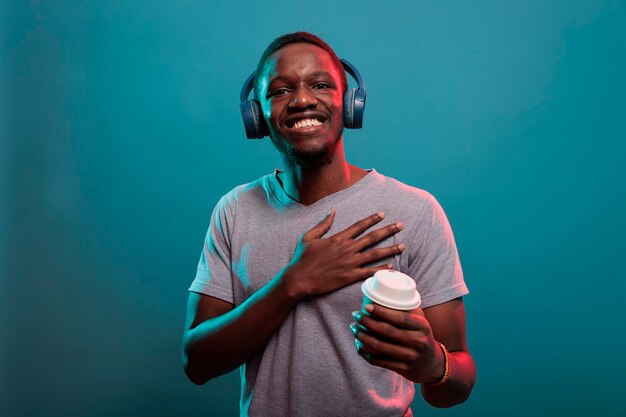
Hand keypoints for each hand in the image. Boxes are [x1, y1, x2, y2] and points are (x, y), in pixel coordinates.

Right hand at [283, 209, 405, 297]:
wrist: (300, 279)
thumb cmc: (302, 259)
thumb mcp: (309, 237)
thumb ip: (323, 224)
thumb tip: (333, 211)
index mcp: (338, 238)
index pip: (359, 226)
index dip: (372, 219)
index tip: (383, 214)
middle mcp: (347, 249)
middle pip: (372, 237)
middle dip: (388, 230)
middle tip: (401, 225)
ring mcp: (350, 263)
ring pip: (374, 254)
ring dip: (390, 249)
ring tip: (403, 245)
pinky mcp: (350, 277)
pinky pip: (369, 272)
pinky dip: (381, 269)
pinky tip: (391, 266)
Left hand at [350, 304, 444, 383]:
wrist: (433, 365)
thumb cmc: (421, 337)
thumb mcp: (421, 322)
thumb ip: (408, 309)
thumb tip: (384, 294)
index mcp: (422, 326)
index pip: (400, 317)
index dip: (381, 312)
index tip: (366, 307)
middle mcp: (418, 341)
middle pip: (386, 331)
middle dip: (367, 322)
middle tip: (356, 315)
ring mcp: (411, 356)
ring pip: (380, 346)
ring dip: (363, 337)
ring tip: (354, 329)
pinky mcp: (404, 369)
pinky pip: (380, 361)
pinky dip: (366, 353)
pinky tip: (359, 346)